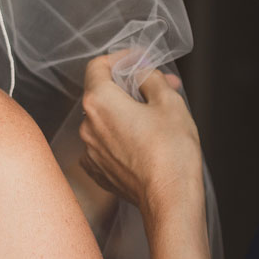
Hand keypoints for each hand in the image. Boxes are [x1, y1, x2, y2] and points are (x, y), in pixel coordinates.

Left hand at [77, 52, 202, 219]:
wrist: (170, 200)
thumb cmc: (171, 152)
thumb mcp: (169, 101)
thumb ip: (150, 78)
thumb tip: (143, 72)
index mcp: (99, 102)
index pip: (97, 66)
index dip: (120, 58)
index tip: (139, 60)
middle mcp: (87, 126)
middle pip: (102, 93)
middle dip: (130, 86)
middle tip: (160, 86)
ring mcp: (90, 151)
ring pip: (105, 119)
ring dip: (127, 111)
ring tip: (157, 115)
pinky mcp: (98, 171)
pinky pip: (106, 143)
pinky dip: (122, 136)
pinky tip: (144, 140)